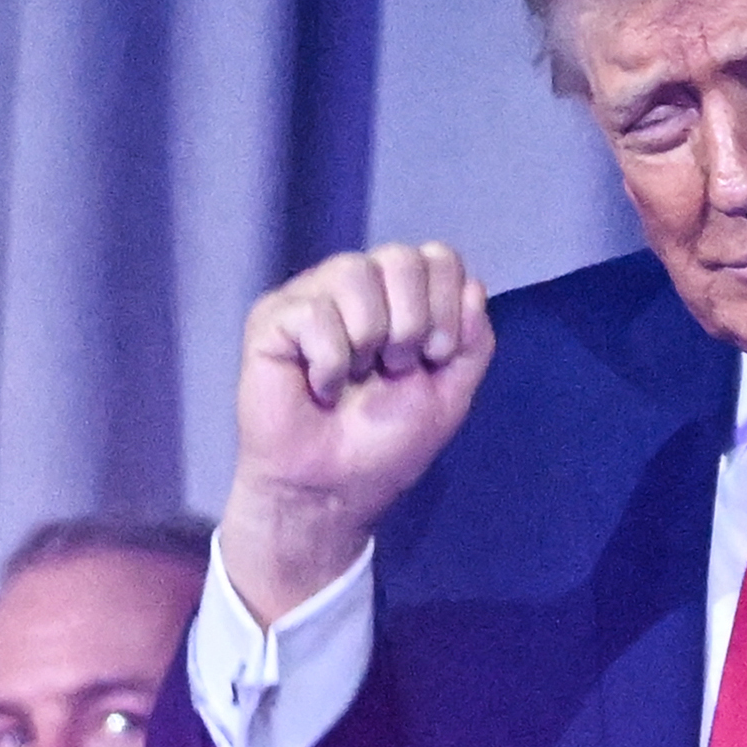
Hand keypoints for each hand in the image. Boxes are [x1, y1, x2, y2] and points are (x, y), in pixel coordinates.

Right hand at [225, 243, 496, 618]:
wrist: (332, 490)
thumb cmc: (385, 445)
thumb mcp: (451, 394)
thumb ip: (473, 341)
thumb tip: (474, 285)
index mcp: (402, 297)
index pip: (437, 257)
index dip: (446, 305)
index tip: (436, 356)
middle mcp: (359, 287)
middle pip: (401, 257)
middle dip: (412, 322)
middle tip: (395, 369)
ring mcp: (313, 297)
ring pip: (354, 271)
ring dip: (369, 338)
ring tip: (356, 377)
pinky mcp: (273, 319)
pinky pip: (314, 311)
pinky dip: (329, 361)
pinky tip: (321, 387)